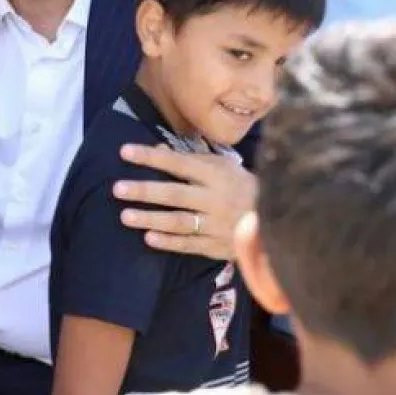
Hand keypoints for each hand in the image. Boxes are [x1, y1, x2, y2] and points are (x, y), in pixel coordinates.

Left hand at [113, 144, 255, 260]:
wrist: (278, 220)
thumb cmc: (244, 188)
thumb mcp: (224, 167)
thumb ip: (192, 160)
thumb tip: (159, 148)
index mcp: (216, 175)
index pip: (179, 162)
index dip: (152, 157)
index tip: (125, 151)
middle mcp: (215, 198)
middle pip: (175, 193)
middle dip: (145, 190)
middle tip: (117, 188)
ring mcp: (216, 224)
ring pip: (179, 221)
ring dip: (151, 218)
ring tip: (126, 216)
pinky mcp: (217, 246)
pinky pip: (190, 244)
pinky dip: (169, 242)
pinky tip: (149, 238)